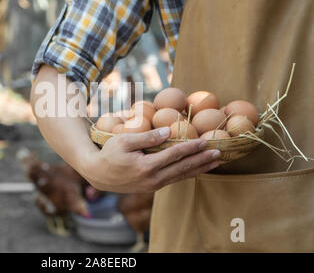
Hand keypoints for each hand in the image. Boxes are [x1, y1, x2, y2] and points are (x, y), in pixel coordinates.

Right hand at [81, 127, 220, 192]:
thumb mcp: (123, 140)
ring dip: (199, 169)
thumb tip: (169, 130)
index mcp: (146, 166)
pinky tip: (197, 169)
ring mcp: (153, 185)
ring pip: (181, 176)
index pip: (174, 155)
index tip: (205, 140)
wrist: (98, 174)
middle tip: (219, 153)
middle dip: (202, 160)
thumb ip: (147, 136)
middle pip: (183, 168)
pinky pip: (174, 180)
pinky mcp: (152, 187)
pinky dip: (188, 173)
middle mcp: (153, 179)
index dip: (191, 147)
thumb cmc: (109, 153)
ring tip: (214, 162)